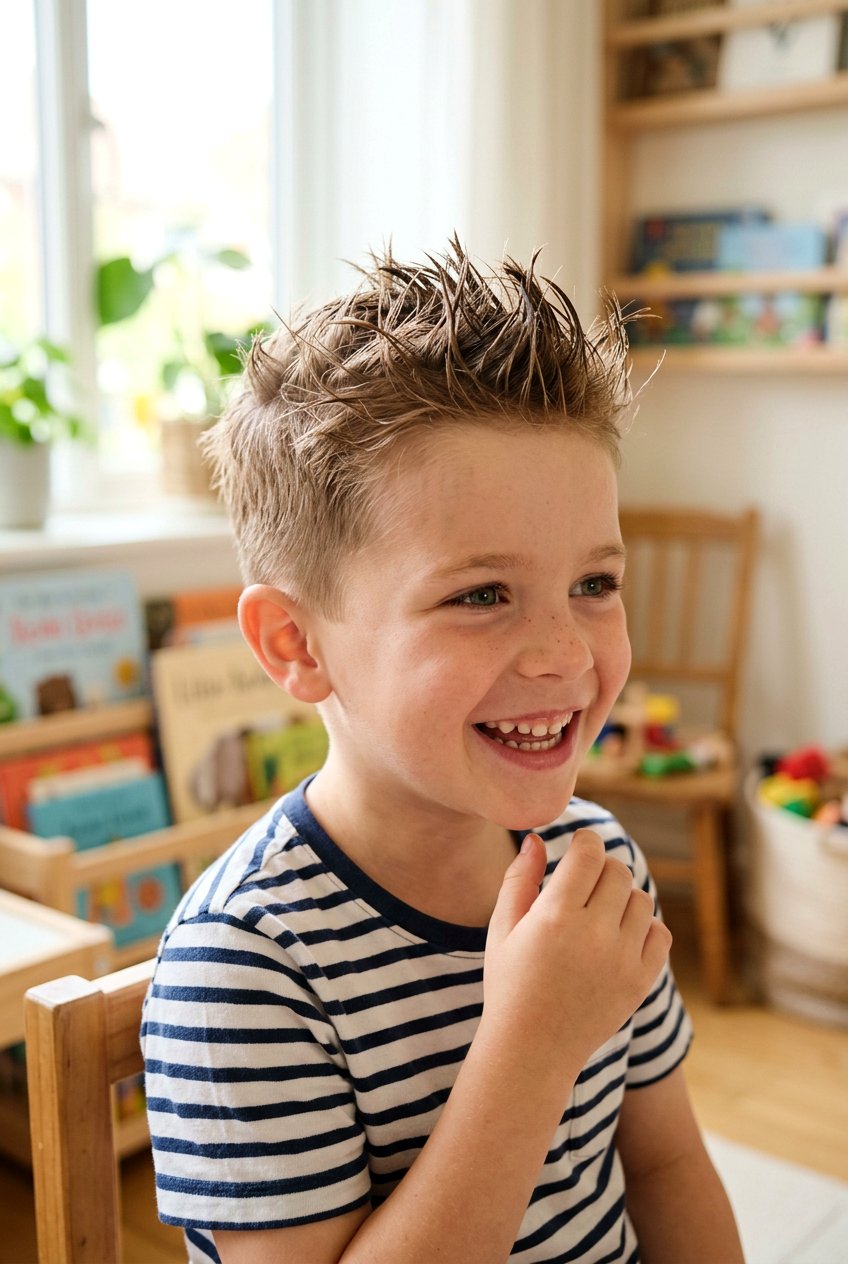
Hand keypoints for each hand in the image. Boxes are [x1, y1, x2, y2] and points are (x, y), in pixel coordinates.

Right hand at [483, 830, 671, 1081]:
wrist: (532, 1050)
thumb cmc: (510, 985)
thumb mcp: (502, 929)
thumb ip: (519, 879)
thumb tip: (537, 839)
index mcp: (554, 916)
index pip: (590, 854)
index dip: (586, 841)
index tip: (579, 846)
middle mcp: (593, 935)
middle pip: (618, 872)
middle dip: (602, 869)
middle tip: (585, 882)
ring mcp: (621, 960)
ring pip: (641, 900)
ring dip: (622, 898)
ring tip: (599, 913)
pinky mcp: (639, 982)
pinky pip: (660, 934)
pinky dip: (645, 928)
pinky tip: (620, 936)